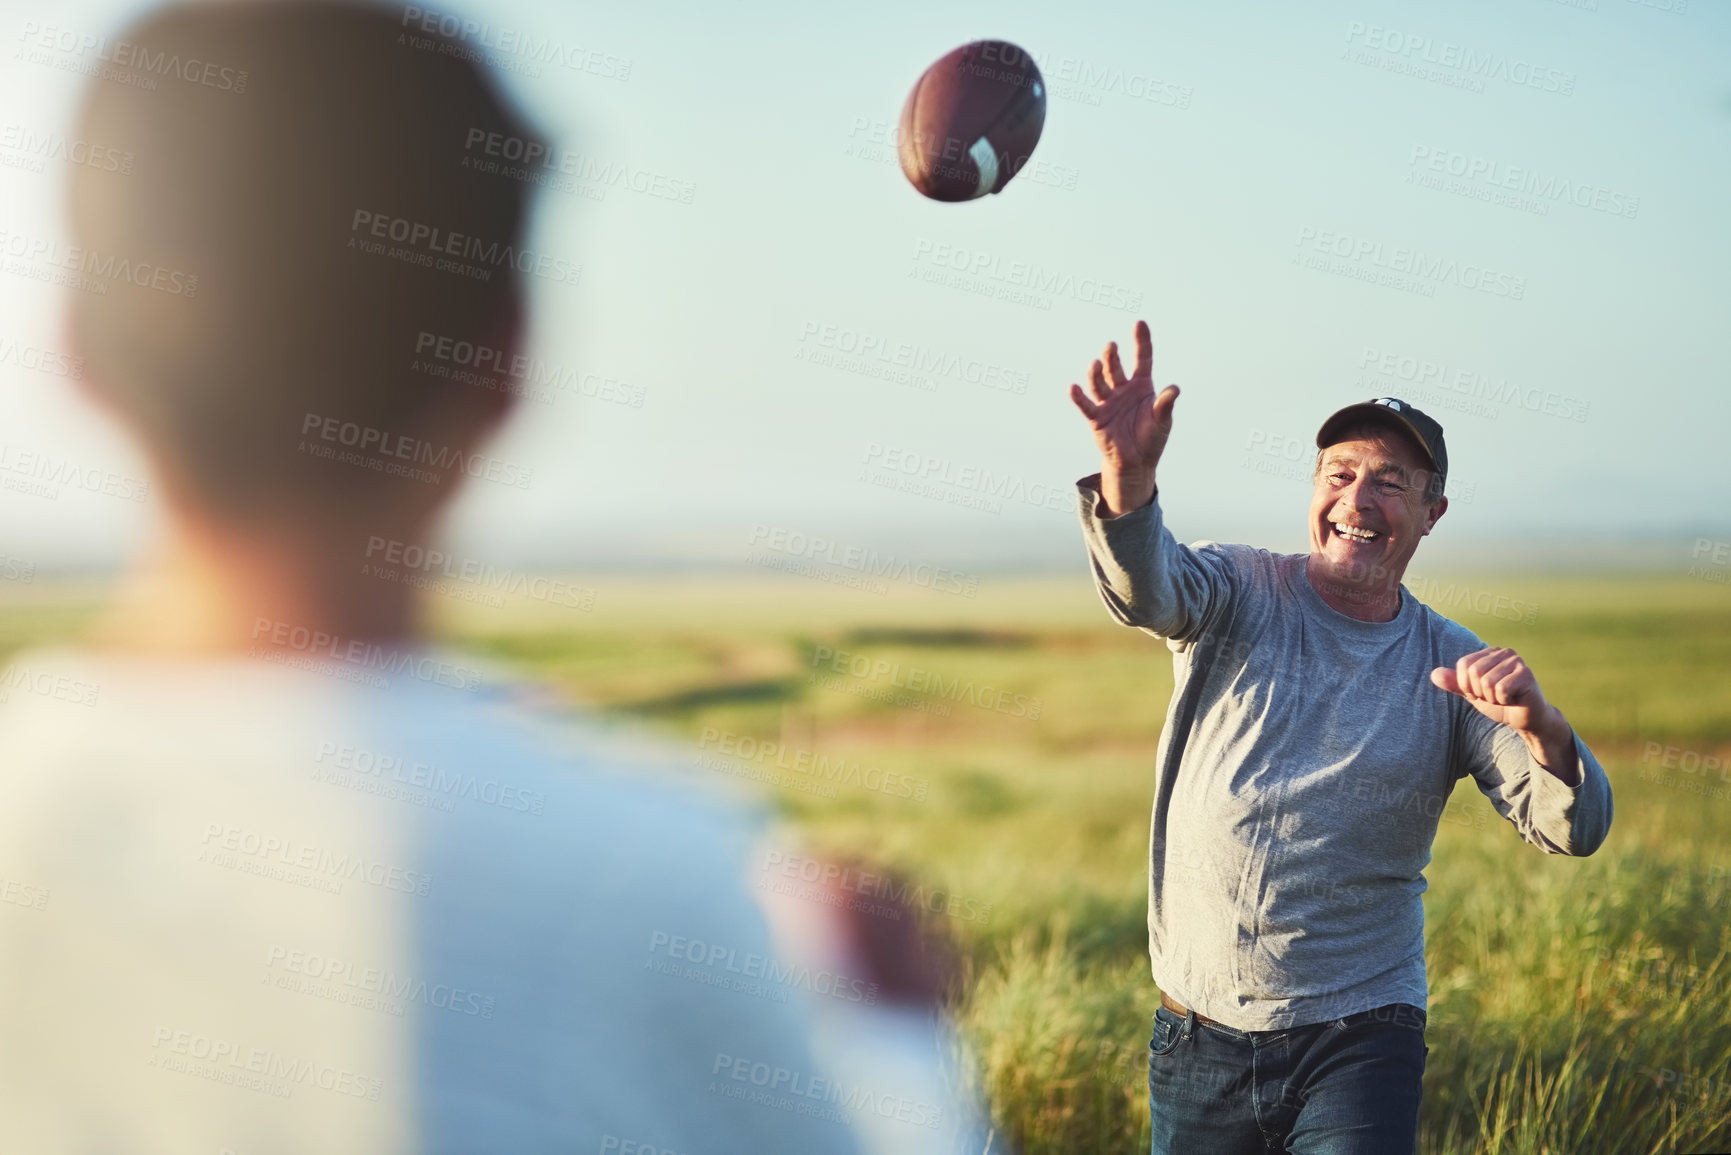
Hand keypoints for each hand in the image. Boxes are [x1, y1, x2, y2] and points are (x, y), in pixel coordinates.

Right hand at [1068, 320, 1177, 514]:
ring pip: (1100, 383)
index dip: (1141, 341)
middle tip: (1111, 346)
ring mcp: (1108, 402)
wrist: (1136, 462)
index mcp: (1142, 386)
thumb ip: (1165, 405)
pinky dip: (1079, 397)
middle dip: (1112, 356)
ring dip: (1096, 373)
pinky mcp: (1097, 418)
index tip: (1139, 323)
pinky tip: (1073, 388)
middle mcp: (1123, 390)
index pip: (1142, 359)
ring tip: (1095, 363)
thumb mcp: (1162, 421)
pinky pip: (1086, 405)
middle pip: (1115, 367)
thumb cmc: (1151, 438)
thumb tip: (1174, 389)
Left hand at [1431, 647, 1577, 780]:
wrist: (1525, 720)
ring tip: (1505, 698)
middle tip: (1495, 697)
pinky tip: (1514, 699)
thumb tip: (1434, 674)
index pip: (1463, 665)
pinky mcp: (1526, 674)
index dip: (1467, 685)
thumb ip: (1455, 684)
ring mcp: (1516, 661)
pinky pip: (1500, 689)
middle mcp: (1503, 652)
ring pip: (1486, 682)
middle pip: (1474, 672)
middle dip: (1480, 692)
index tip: (1482, 692)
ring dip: (1492, 698)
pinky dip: (1503, 700)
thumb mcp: (1472, 694)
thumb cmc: (1499, 704)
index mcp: (1489, 653)